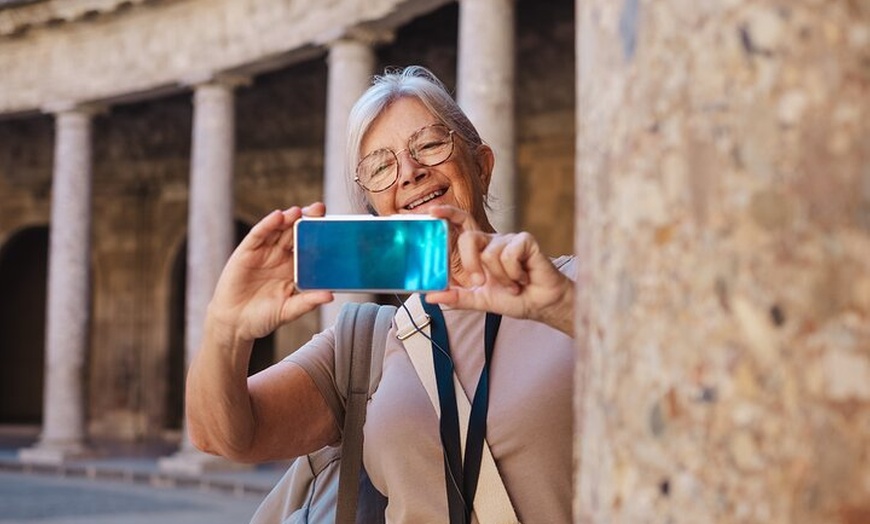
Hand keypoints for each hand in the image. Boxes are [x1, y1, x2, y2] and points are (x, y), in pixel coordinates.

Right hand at [207, 203, 333, 341]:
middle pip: (296, 232)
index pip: (309, 246)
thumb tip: (330, 296)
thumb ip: (308, 302)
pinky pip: (258, 235)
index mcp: (294, 268)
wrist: (235, 324)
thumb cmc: (263, 317)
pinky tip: (277, 216)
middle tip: (319, 209)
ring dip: (288, 218)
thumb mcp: (289, 310)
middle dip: (307, 219)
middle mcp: (280, 256)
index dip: (319, 235)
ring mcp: (264, 252)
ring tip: (299, 211)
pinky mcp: (247, 252)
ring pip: (278, 229)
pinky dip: (267, 224)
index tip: (333, 225)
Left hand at [425, 205, 573, 335]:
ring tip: (513, 284)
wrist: (541, 305)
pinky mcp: (525, 241)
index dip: (448, 213)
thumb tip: (430, 297)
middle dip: (471, 264)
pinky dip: (514, 274)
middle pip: (469, 238)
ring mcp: (509, 239)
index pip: (461, 224)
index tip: (432, 211)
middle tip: (480, 283)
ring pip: (490, 253)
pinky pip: (509, 255)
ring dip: (501, 278)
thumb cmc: (514, 298)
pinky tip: (523, 278)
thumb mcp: (479, 301)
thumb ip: (456, 298)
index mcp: (480, 249)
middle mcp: (492, 241)